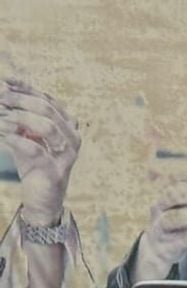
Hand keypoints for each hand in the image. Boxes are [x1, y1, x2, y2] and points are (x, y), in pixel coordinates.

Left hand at [0, 79, 80, 225]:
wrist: (43, 199)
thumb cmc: (34, 164)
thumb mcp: (27, 135)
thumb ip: (20, 117)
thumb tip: (3, 91)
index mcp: (69, 126)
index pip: (47, 99)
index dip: (25, 88)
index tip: (4, 81)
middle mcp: (73, 138)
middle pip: (48, 109)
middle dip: (20, 100)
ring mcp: (67, 156)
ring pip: (47, 127)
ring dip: (19, 117)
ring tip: (0, 116)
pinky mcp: (55, 172)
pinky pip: (35, 150)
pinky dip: (16, 139)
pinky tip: (2, 134)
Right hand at [130, 176, 186, 282]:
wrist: (157, 249)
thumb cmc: (177, 223)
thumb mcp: (185, 207)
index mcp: (163, 194)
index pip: (177, 179)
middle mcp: (159, 208)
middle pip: (175, 195)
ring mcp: (162, 227)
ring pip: (176, 217)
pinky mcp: (169, 245)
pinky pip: (185, 238)